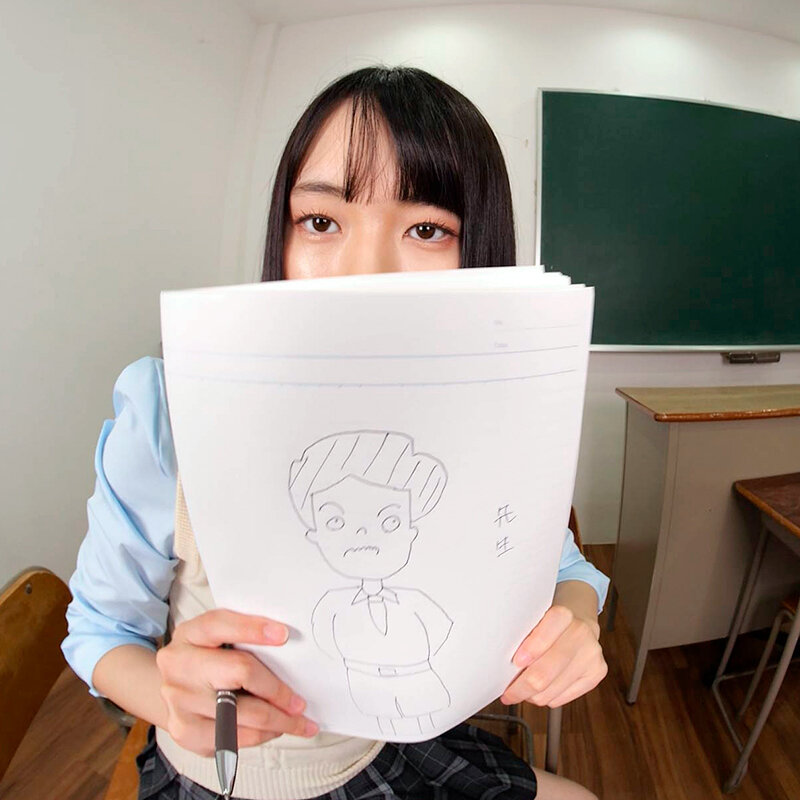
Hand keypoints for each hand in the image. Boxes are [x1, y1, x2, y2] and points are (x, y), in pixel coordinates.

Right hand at [155, 609, 317, 755]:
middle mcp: (180, 666)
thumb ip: (242, 637)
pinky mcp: (185, 732)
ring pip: (242, 714)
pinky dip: (260, 736)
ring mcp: (180, 701)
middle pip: (240, 672)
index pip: (220, 625)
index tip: (283, 635)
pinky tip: (273, 730)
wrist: (166, 689)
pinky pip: (233, 738)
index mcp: (189, 634)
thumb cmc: (203, 659)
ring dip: (277, 721)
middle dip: (278, 691)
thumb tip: (285, 644)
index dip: (253, 629)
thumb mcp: (213, 637)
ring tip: (297, 721)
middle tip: (301, 703)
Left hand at [499, 604, 606, 707]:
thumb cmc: (549, 626)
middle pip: (544, 673)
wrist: (578, 622)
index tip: (514, 663)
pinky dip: (547, 698)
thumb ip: (522, 639)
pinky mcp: (597, 672)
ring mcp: (591, 653)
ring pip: (551, 691)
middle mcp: (580, 632)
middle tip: (508, 692)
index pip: (543, 636)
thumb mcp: (534, 621)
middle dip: (520, 688)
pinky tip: (543, 689)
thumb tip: (502, 668)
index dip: (527, 653)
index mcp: (562, 614)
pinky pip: (562, 698)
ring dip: (531, 696)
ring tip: (524, 689)